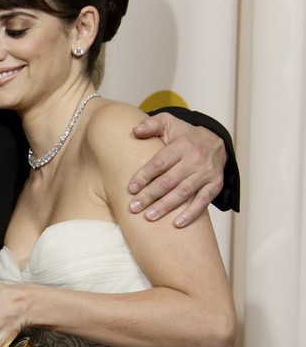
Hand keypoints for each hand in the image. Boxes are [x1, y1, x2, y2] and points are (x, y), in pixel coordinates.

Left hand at [128, 112, 226, 227]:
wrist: (215, 141)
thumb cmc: (184, 135)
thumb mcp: (168, 122)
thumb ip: (151, 125)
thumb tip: (135, 131)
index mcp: (182, 145)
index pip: (159, 163)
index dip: (144, 176)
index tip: (131, 189)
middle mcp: (195, 159)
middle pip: (169, 181)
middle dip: (150, 195)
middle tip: (134, 207)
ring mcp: (206, 173)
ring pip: (183, 193)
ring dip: (165, 206)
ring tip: (149, 217)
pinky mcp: (215, 185)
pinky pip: (203, 201)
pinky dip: (191, 214)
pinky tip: (177, 224)